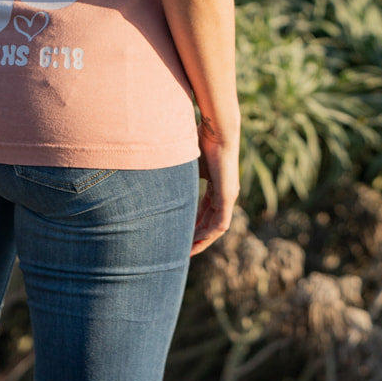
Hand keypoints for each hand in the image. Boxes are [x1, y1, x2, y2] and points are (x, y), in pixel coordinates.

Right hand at [191, 118, 239, 256]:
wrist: (216, 130)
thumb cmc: (200, 139)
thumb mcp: (186, 162)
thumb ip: (178, 172)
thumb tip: (153, 167)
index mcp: (216, 184)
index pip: (206, 210)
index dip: (195, 223)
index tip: (182, 234)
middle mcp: (225, 193)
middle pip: (211, 222)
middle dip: (198, 236)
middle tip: (184, 249)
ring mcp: (228, 196)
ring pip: (217, 227)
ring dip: (203, 239)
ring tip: (189, 250)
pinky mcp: (228, 197)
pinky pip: (221, 223)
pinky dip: (210, 234)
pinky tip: (197, 241)